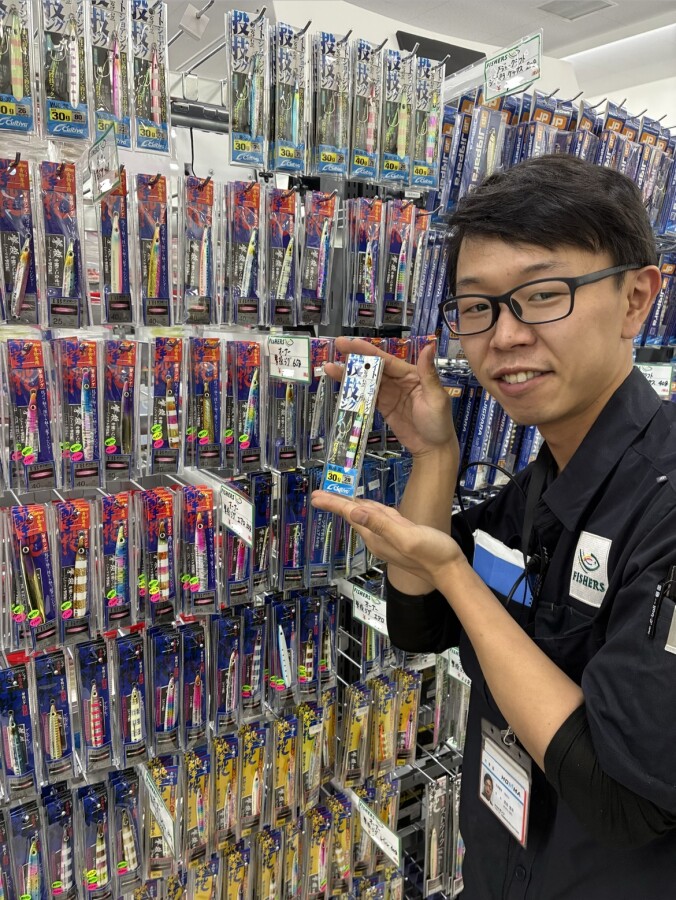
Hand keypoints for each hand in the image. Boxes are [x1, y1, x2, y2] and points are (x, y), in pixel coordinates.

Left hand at [310, 492, 464, 589]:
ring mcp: (388, 537)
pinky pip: (379, 518)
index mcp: (377, 536)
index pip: (350, 515)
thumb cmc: (432, 553)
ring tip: (337, 496)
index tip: (315, 496)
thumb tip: (354, 512)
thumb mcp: (406, 536)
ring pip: (366, 516)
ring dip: (351, 505)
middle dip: (337, 503)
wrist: (450, 570)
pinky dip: (369, 509)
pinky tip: (366, 506)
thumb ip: (381, 524)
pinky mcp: (399, 535)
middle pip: (354, 515)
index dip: (333, 503)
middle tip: (319, 494)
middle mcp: (378, 538)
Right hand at [325, 337, 456, 459]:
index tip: (351, 342)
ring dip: (350, 375)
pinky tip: (342, 387)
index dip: (368, 351)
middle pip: (374, 367)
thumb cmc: (438, 422)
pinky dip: (355, 392)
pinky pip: (367, 397)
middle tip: (337, 346)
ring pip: (368, 381)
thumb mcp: (436, 397)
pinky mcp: (383, 408)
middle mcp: (399, 381)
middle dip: (356, 357)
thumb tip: (429, 346)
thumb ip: (427, 372)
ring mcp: (390, 395)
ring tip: (330, 368)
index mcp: (412, 375)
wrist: (433, 449)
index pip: (387, 360)